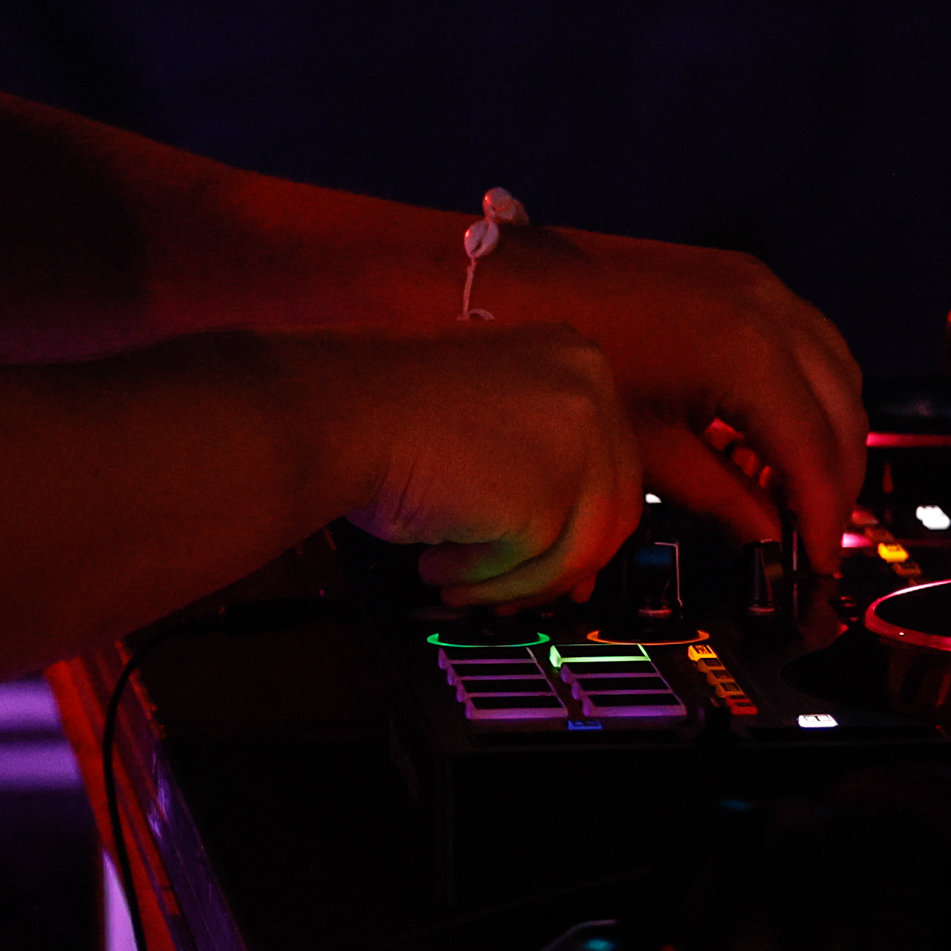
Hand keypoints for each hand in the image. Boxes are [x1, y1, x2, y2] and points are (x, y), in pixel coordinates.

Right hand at [321, 324, 644, 611]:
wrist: (337, 413)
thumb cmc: (383, 410)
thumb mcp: (486, 409)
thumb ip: (538, 454)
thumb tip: (563, 533)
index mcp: (574, 356)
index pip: (613, 458)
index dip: (589, 521)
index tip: (569, 563)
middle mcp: (589, 388)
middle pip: (611, 509)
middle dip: (559, 565)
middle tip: (513, 593)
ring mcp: (577, 440)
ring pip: (576, 549)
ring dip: (510, 579)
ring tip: (453, 578)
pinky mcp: (549, 496)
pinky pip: (531, 568)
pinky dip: (481, 580)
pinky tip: (437, 564)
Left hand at [477, 230, 862, 552]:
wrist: (515, 278)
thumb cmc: (571, 359)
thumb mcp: (646, 447)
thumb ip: (719, 499)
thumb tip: (766, 541)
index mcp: (747, 352)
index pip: (815, 452)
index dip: (822, 516)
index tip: (816, 561)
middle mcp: (769, 308)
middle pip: (845, 412)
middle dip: (835, 479)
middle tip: (809, 534)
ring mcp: (759, 283)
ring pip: (838, 372)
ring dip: (827, 432)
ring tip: (785, 489)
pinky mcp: (742, 274)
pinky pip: (808, 339)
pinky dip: (807, 390)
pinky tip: (763, 433)